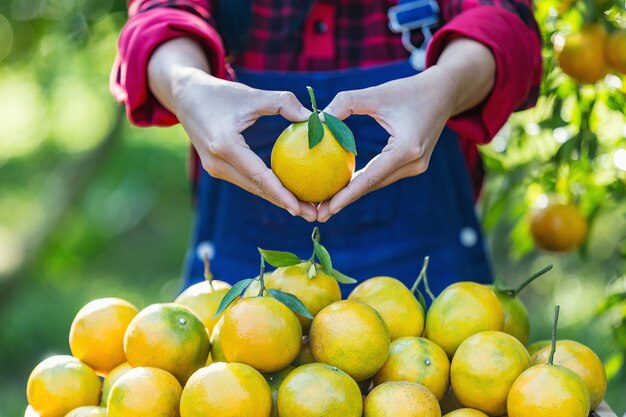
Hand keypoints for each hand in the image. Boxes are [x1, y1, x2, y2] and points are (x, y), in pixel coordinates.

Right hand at [148, 38, 316, 221]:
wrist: (186, 96)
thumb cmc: (221, 93)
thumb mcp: (253, 94)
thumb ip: (284, 103)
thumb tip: (314, 119)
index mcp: (225, 145)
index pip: (258, 175)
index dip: (280, 194)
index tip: (300, 208)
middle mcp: (218, 162)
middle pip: (256, 188)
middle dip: (285, 204)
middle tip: (313, 215)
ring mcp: (215, 168)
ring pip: (252, 187)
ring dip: (277, 199)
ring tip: (305, 209)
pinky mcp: (217, 168)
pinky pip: (246, 180)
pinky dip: (266, 188)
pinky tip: (287, 193)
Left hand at [317, 38, 494, 221]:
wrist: (444, 92)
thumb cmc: (409, 90)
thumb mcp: (376, 93)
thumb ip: (345, 103)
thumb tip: (316, 121)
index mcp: (407, 148)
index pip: (371, 177)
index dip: (348, 195)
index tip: (328, 208)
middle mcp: (414, 163)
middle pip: (373, 186)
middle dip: (345, 201)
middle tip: (319, 214)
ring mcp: (416, 166)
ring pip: (378, 183)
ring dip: (353, 194)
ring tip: (325, 205)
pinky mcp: (414, 165)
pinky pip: (384, 176)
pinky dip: (364, 181)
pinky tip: (343, 187)